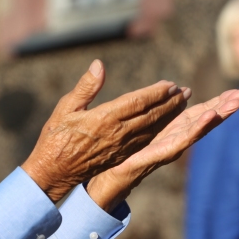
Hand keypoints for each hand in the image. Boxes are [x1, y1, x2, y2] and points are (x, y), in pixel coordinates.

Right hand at [22, 60, 191, 201]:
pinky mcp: (121, 156)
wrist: (53, 173)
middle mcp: (118, 134)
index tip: (170, 84)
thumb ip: (86, 87)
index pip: (138, 102)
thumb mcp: (65, 108)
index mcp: (105, 119)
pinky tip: (165, 124)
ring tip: (182, 103)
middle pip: (151, 115)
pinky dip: (159, 130)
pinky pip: (145, 141)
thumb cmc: (55, 138)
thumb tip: (99, 65)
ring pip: (152, 129)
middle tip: (184, 91)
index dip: (156, 93)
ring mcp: (121, 147)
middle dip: (170, 102)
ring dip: (170, 116)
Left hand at [87, 88, 238, 209]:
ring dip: (217, 116)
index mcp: (167, 130)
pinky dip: (197, 129)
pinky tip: (210, 117)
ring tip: (235, 103)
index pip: (196, 114)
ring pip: (197, 130)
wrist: (101, 178)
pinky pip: (181, 140)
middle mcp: (171, 140)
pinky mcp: (158, 155)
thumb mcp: (133, 124)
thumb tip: (166, 91)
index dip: (215, 103)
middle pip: (203, 121)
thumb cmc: (114, 155)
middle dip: (223, 108)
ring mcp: (168, 148)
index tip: (233, 91)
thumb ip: (149, 108)